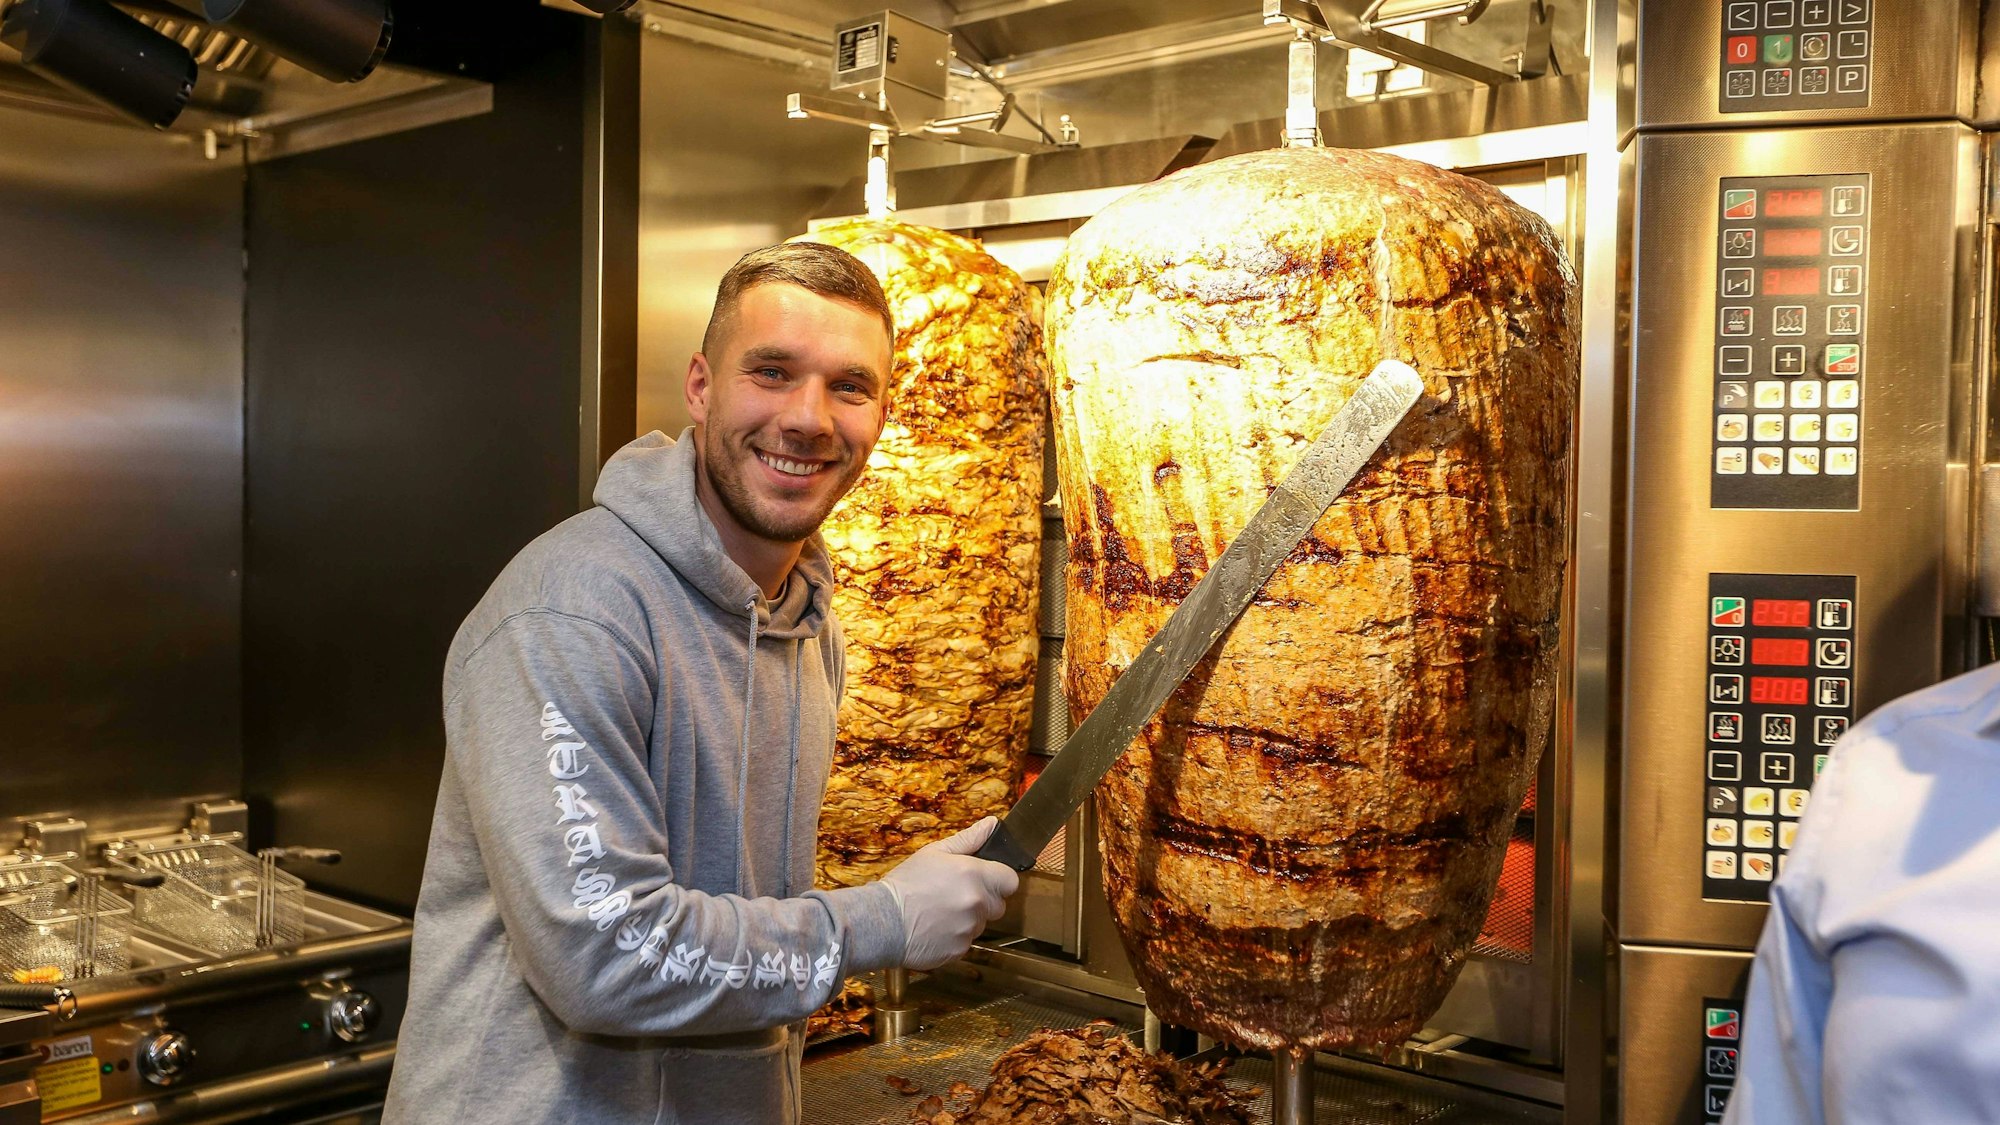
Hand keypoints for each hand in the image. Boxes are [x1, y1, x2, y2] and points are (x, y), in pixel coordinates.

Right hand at [879, 817, 1021, 970]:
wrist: (883, 920)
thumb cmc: (906, 883)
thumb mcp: (934, 853)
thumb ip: (968, 839)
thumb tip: (992, 824)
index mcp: (974, 875)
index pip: (1010, 881)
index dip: (999, 880)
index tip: (985, 880)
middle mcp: (977, 903)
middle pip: (998, 905)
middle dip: (984, 900)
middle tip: (955, 895)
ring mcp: (969, 929)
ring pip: (981, 924)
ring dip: (968, 919)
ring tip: (940, 912)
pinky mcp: (960, 950)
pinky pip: (966, 942)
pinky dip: (955, 937)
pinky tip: (935, 928)